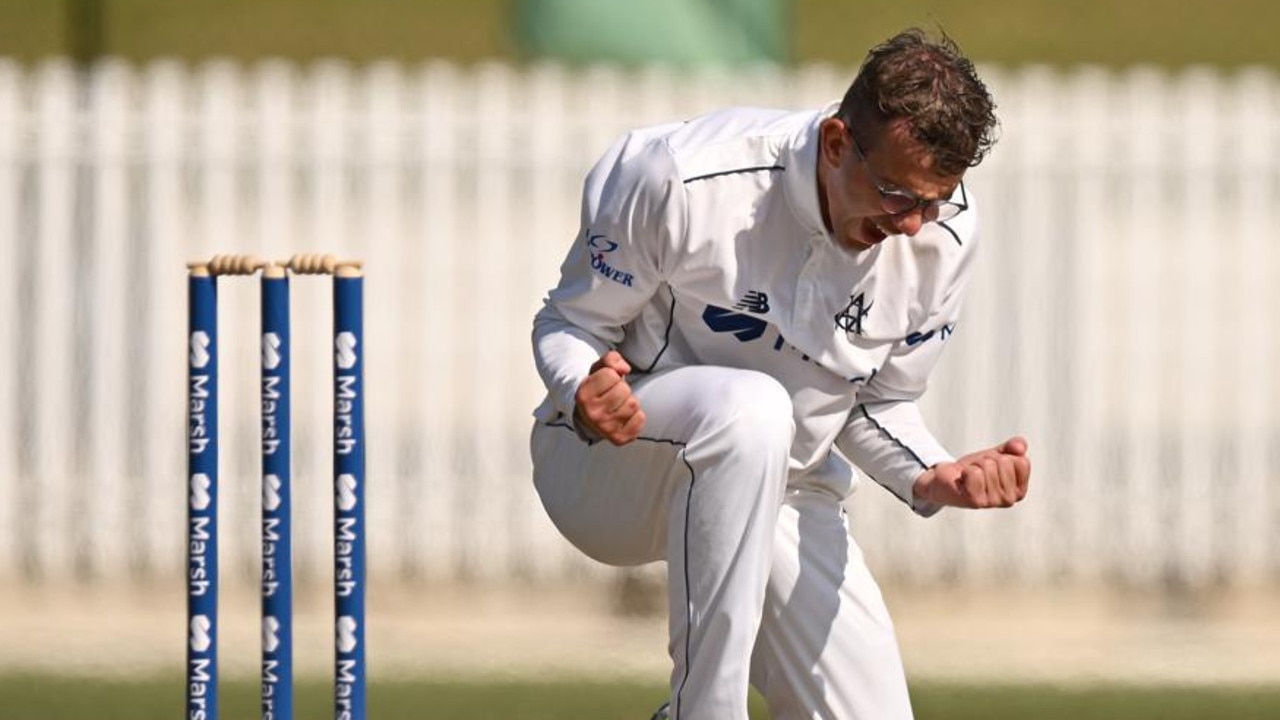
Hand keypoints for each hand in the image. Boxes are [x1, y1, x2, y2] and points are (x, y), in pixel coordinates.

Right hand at [574, 350, 645, 444]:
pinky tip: (624, 416)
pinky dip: (636, 416)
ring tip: (618, 405)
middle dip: (621, 389)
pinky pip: (640, 419)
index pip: (611, 374)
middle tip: (612, 395)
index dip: (611, 376)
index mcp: (583, 395)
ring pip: (633, 404)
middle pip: (624, 389)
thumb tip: (624, 369)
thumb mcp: (599, 370)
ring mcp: (605, 428)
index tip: (604, 384)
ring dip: (629, 401)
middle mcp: (592, 414)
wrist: (590, 418)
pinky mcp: (618, 438)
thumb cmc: (598, 390)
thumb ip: (611, 359)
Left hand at [913, 437, 1030, 508]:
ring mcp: (992, 502)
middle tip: (977, 469)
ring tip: (970, 475)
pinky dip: (967, 471)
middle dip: (987, 459)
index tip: (992, 464)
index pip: (1021, 461)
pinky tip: (963, 480)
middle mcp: (1009, 500)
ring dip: (975, 465)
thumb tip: (1020, 447)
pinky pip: (975, 473)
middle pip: (1004, 462)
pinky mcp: (975, 501)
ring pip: (988, 465)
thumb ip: (1013, 448)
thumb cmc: (974, 468)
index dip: (1003, 456)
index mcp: (1019, 491)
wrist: (948, 479)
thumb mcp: (997, 454)